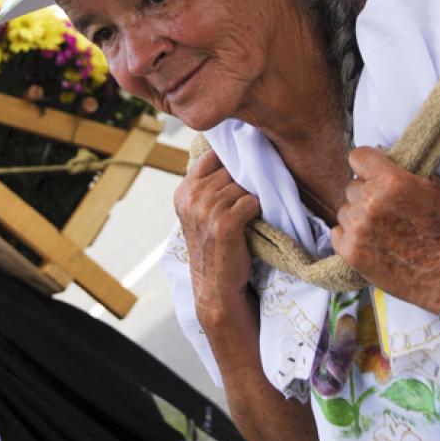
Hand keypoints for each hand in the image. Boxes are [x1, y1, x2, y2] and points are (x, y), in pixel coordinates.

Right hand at [174, 149, 260, 324]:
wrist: (215, 285)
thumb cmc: (214, 245)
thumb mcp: (199, 211)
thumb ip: (207, 185)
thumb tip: (233, 155)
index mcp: (183, 192)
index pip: (210, 157)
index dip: (229, 162)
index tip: (239, 171)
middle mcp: (191, 198)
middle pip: (229, 170)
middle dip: (242, 183)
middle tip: (242, 204)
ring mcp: (206, 211)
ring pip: (242, 186)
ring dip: (249, 199)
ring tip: (244, 217)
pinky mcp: (224, 224)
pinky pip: (250, 201)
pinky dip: (255, 211)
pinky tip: (249, 224)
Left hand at [331, 146, 439, 312]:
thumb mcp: (433, 186)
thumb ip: (403, 169)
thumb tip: (380, 155)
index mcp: (389, 181)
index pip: (357, 156)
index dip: (366, 164)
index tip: (371, 172)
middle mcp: (369, 201)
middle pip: (352, 186)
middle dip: (365, 193)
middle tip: (384, 208)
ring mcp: (357, 227)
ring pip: (344, 209)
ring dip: (357, 215)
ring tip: (379, 228)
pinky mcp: (349, 251)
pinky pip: (337, 232)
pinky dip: (349, 236)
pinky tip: (368, 241)